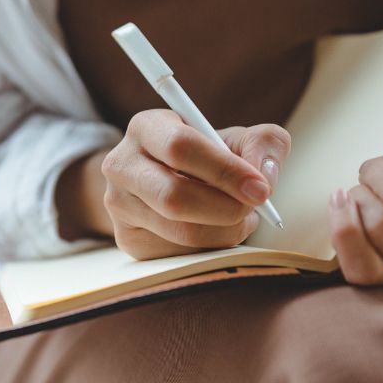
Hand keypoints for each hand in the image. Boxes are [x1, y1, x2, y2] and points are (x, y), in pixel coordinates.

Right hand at [101, 109, 291, 259]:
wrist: (170, 180)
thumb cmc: (209, 157)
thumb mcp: (237, 139)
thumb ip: (264, 143)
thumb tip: (263, 175)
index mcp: (147, 127)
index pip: (180, 147)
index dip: (224, 170)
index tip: (261, 188)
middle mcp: (122, 164)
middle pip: (174, 197)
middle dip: (226, 207)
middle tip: (255, 208)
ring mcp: (119, 205)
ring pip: (181, 232)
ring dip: (225, 231)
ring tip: (240, 216)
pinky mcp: (128, 239)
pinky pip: (179, 256)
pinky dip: (212, 248)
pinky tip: (216, 230)